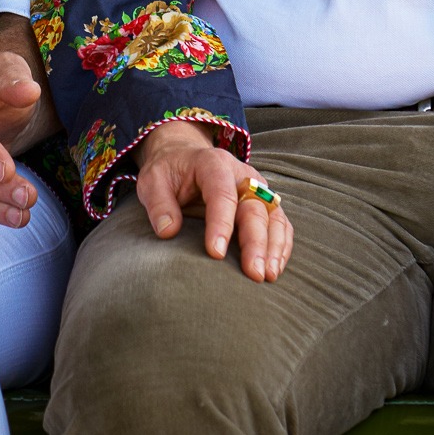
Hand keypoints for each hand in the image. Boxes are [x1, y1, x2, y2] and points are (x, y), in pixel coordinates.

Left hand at [133, 122, 291, 282]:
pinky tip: (275, 268)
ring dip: (274, 247)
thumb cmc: (169, 173)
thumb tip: (168, 232)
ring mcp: (257, 188)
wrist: (185, 158)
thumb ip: (159, 204)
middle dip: (256, 242)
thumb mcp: (152, 181)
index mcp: (213, 164)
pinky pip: (280, 223)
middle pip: (255, 208)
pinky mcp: (264, 202)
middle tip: (254, 274)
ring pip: (274, 216)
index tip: (215, 254)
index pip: (222, 194)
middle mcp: (242, 175)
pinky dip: (281, 245)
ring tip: (269, 276)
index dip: (221, 224)